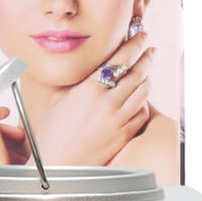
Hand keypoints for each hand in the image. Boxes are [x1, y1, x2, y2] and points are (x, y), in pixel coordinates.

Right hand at [32, 32, 153, 165]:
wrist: (58, 165)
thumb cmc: (51, 135)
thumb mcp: (58, 101)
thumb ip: (76, 84)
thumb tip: (88, 73)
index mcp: (89, 90)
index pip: (119, 59)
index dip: (133, 44)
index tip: (140, 35)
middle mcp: (107, 102)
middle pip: (137, 72)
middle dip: (146, 57)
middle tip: (150, 49)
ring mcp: (118, 120)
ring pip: (143, 92)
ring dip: (147, 78)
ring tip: (146, 72)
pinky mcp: (123, 135)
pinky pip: (142, 113)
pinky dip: (144, 103)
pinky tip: (140, 99)